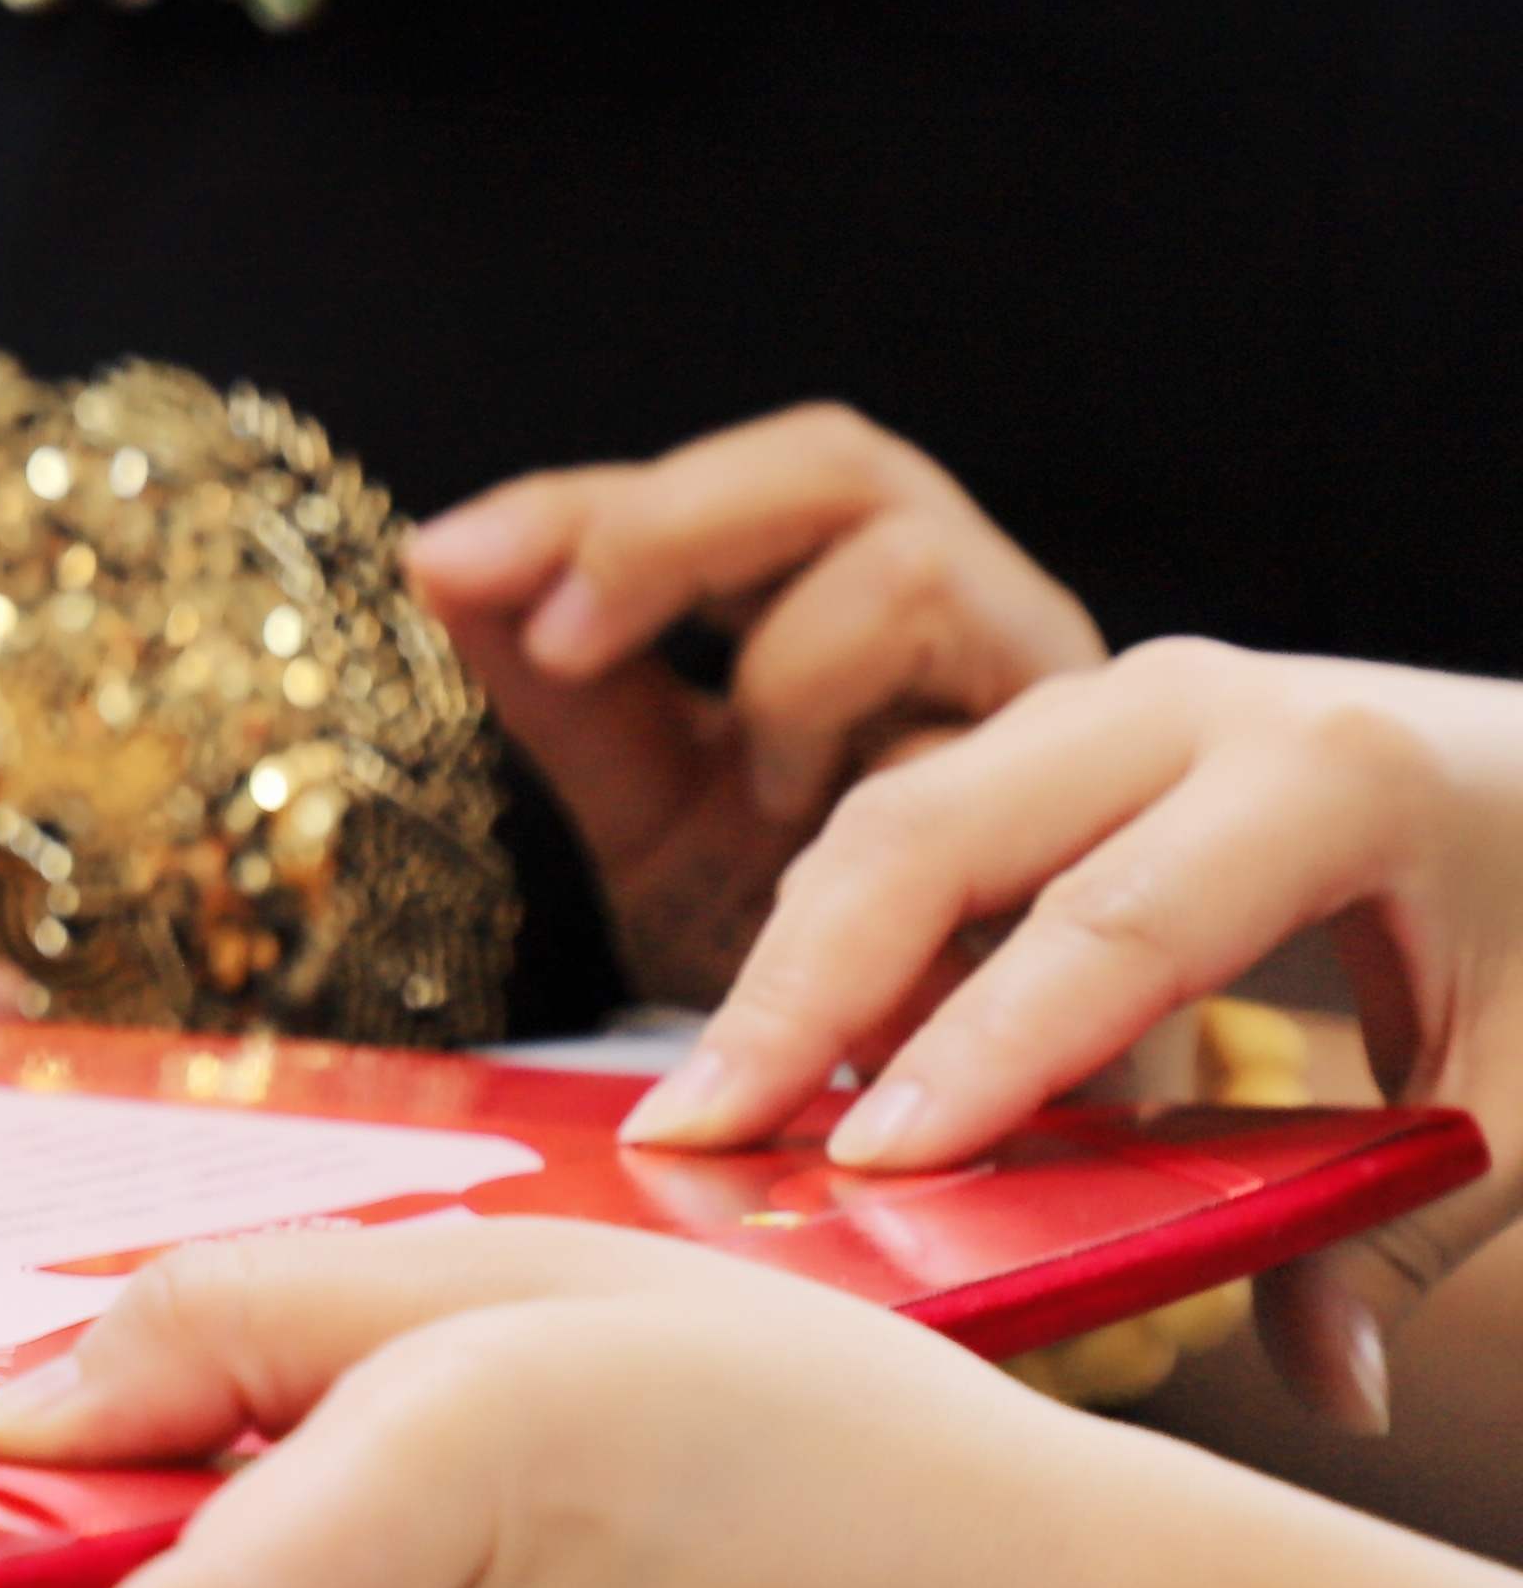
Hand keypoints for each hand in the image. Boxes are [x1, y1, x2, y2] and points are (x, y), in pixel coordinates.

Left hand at [410, 406, 1100, 1004]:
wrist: (1010, 1123)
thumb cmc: (846, 958)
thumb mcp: (674, 819)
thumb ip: (578, 701)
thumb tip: (439, 561)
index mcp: (859, 598)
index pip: (727, 480)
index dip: (588, 501)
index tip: (449, 562)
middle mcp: (972, 612)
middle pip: (832, 465)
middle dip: (664, 534)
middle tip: (564, 646)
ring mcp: (1065, 683)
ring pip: (909, 574)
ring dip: (796, 685)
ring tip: (778, 810)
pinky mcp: (1149, 785)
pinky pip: (997, 742)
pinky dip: (887, 801)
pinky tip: (847, 902)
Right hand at [648, 644, 1522, 1424]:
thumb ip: (1402, 1231)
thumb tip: (1322, 1393)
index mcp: (1325, 775)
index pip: (1112, 924)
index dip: (982, 1052)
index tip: (869, 1165)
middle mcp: (1192, 701)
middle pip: (936, 834)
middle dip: (799, 991)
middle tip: (696, 1136)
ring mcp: (1113, 698)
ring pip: (896, 819)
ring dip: (797, 969)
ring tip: (719, 1117)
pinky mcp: (1068, 729)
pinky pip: (925, 827)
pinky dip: (853, 944)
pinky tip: (816, 1071)